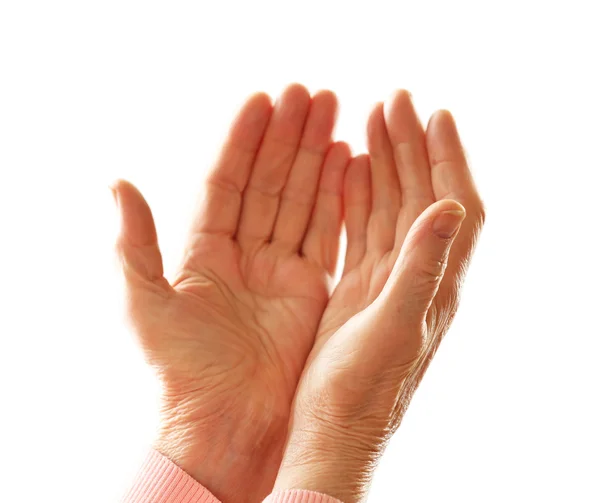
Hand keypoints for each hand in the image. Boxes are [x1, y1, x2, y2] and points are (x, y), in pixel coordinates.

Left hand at [111, 84, 351, 502]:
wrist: (227, 423)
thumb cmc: (182, 370)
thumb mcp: (144, 303)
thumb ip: (134, 243)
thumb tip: (117, 183)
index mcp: (203, 252)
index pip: (227, 182)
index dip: (242, 141)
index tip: (261, 100)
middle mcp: (244, 254)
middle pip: (268, 182)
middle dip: (286, 136)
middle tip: (307, 92)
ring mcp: (280, 269)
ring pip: (299, 199)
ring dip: (314, 156)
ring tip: (330, 111)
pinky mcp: (311, 287)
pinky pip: (325, 232)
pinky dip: (336, 197)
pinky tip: (346, 160)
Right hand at [273, 91, 485, 502]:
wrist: (333, 427)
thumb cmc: (364, 389)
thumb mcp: (396, 326)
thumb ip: (425, 266)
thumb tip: (454, 205)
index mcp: (435, 282)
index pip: (453, 206)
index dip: (449, 159)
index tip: (436, 114)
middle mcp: (416, 274)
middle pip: (420, 196)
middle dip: (410, 147)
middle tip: (395, 101)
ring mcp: (386, 278)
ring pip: (389, 207)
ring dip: (384, 165)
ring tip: (372, 122)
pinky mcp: (358, 287)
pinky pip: (361, 230)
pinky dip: (356, 197)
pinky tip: (348, 172)